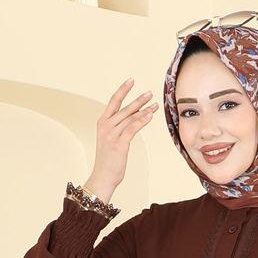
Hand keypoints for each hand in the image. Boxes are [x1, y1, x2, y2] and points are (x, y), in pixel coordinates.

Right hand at [86, 78, 159, 199]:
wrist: (103, 176)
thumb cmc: (109, 161)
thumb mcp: (111, 140)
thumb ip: (119, 128)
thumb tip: (132, 119)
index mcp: (102, 122)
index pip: (113, 101)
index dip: (122, 90)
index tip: (131, 80)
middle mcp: (106, 126)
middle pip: (124, 108)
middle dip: (138, 100)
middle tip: (150, 93)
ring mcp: (112, 134)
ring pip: (130, 117)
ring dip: (144, 110)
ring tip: (155, 104)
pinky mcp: (119, 144)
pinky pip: (132, 129)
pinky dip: (142, 121)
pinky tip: (150, 116)